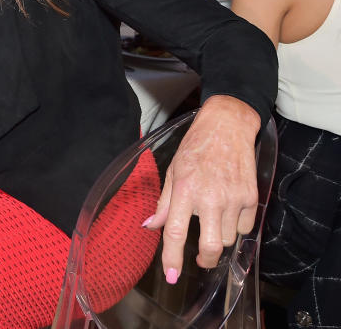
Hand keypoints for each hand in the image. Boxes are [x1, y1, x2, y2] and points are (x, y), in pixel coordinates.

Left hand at [144, 95, 260, 282]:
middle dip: (205, 259)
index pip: (175, 232)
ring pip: (227, 238)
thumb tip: (151, 226)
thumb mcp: (173, 171)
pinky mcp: (252, 197)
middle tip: (200, 259)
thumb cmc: (195, 147)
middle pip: (210, 246)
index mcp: (185, 190)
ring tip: (213, 220)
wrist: (227, 126)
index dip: (172, 258)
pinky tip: (228, 211)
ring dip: (219, 237)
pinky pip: (245, 227)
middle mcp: (210, 197)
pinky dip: (236, 226)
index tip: (171, 276)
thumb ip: (164, 203)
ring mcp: (234, 198)